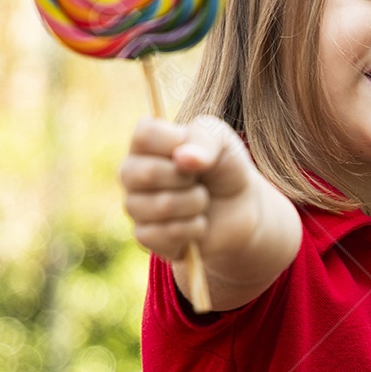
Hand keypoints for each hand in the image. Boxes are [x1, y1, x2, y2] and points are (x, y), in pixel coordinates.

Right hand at [119, 116, 300, 310]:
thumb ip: (205, 137)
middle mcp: (131, 172)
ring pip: (162, 206)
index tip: (195, 151)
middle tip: (200, 180)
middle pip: (149, 173)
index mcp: (144, 142)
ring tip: (201, 201)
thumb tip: (183, 159)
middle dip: (189, 179)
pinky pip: (166, 234)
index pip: (145, 134)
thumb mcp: (224, 141)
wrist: (239, 209)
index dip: (176, 143)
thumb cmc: (224, 168)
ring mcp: (134, 206)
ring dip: (196, 204)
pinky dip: (194, 229)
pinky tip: (197, 223)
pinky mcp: (144, 237)